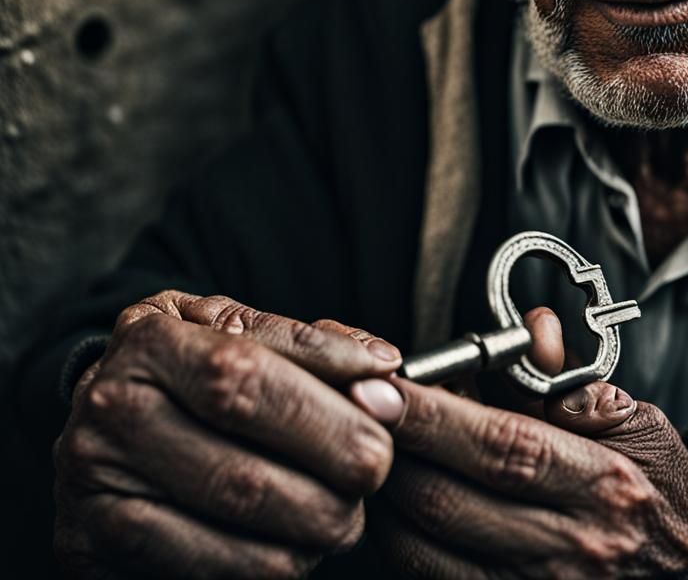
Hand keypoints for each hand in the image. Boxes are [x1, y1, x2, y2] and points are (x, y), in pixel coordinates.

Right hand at [53, 290, 406, 578]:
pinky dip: (278, 561)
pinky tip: (300, 541)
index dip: (330, 389)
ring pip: (237, 518)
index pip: (247, 371)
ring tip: (347, 507)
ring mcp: (96, 486)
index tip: (389, 398)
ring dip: (317, 521)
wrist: (109, 422)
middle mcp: (113, 411)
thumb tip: (382, 366)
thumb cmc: (193, 372)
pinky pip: (215, 568)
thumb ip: (306, 343)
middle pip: (246, 456)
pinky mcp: (99, 549)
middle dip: (335, 462)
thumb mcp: (235, 333)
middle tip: (378, 464)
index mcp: (148, 342)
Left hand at [376, 310, 687, 578]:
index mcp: (605, 485)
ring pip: (430, 555)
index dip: (432, 416)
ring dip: (386, 503)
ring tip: (368, 455)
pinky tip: (396, 511)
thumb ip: (577, 382)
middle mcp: (572, 550)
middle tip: (354, 413)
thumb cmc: (672, 497)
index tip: (384, 386)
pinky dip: (407, 549)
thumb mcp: (642, 425)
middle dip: (391, 454)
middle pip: (451, 503)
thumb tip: (531, 331)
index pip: (500, 444)